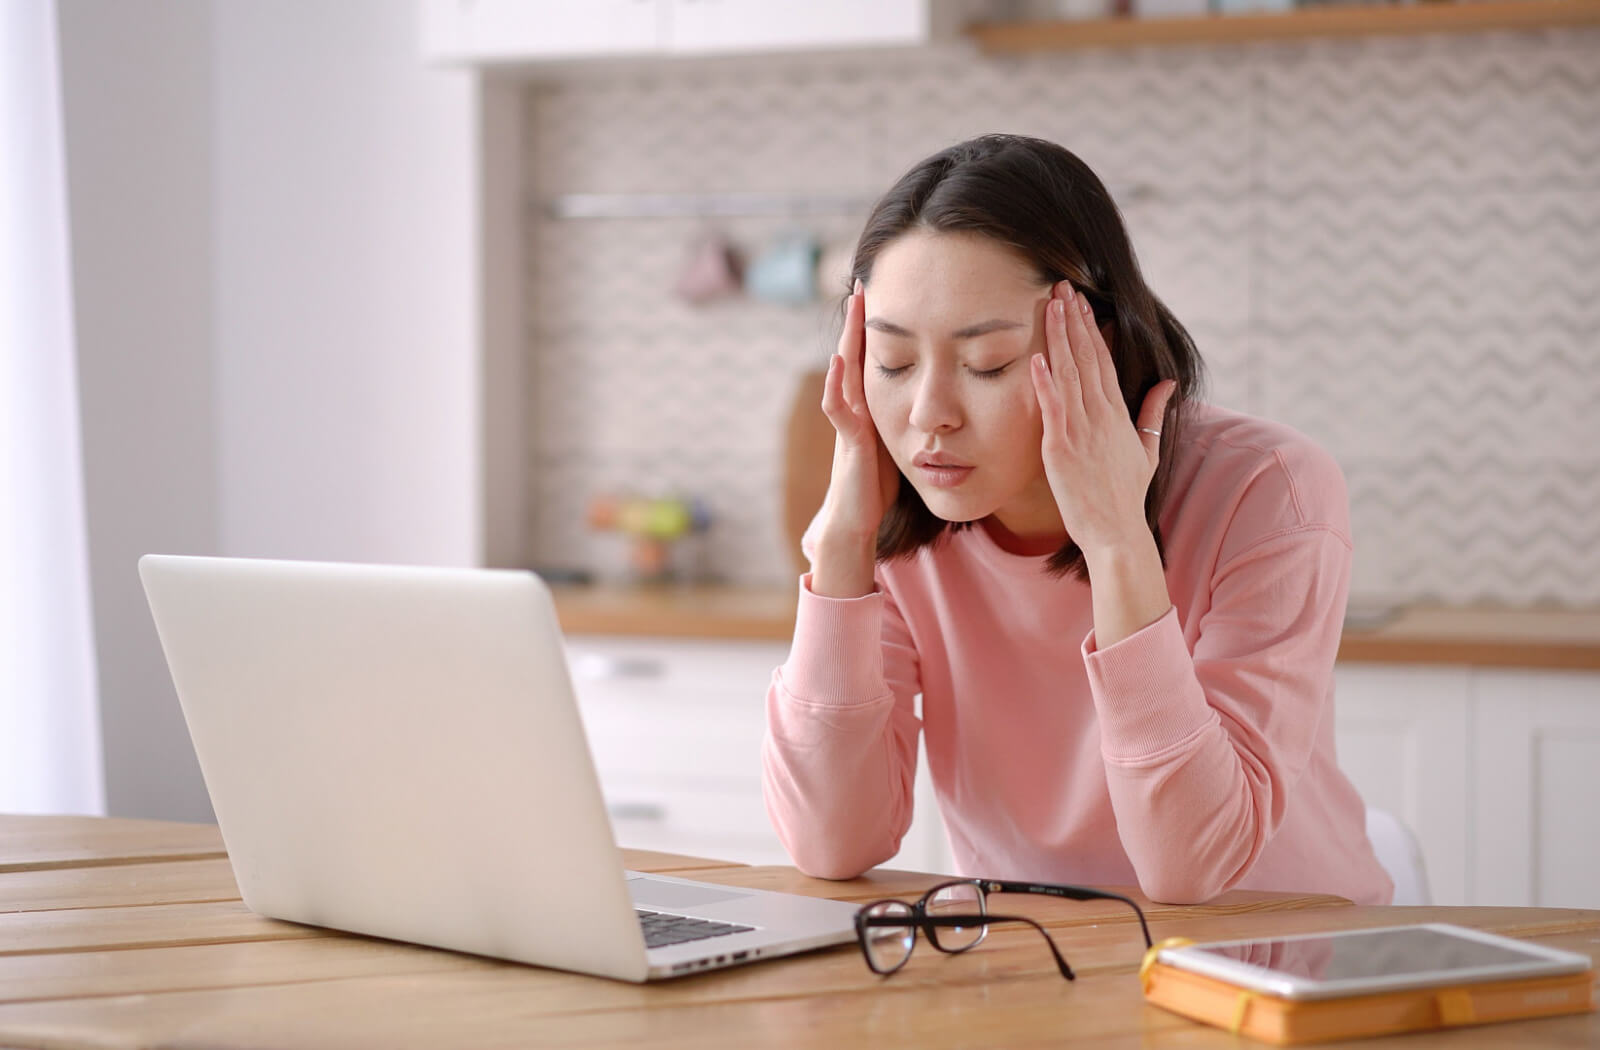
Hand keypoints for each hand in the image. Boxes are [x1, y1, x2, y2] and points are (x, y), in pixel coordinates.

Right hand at [813, 280, 898, 595]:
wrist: (857, 519)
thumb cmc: (878, 485)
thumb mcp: (900, 442)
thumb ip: (911, 418)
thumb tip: (940, 401)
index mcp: (872, 406)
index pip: (875, 358)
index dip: (879, 328)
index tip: (887, 294)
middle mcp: (857, 408)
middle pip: (857, 355)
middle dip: (860, 321)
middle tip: (865, 283)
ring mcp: (850, 422)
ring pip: (845, 371)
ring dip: (848, 338)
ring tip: (854, 306)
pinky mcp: (849, 442)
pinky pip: (838, 408)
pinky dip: (835, 383)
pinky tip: (838, 360)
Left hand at [1029, 282, 1175, 561]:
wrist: (1116, 532)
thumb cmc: (1126, 496)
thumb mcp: (1148, 450)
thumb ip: (1154, 413)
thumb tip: (1167, 383)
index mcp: (1118, 415)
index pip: (1104, 362)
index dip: (1091, 330)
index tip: (1081, 303)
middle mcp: (1101, 417)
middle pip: (1086, 358)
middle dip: (1073, 321)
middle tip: (1062, 287)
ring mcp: (1080, 432)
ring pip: (1069, 375)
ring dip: (1059, 338)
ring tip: (1051, 305)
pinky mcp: (1061, 449)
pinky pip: (1052, 409)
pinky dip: (1045, 383)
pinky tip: (1037, 358)